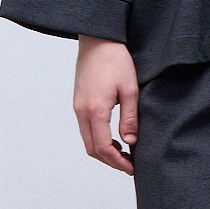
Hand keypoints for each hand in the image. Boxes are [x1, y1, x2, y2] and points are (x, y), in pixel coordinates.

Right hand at [74, 36, 138, 173]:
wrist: (97, 40)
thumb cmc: (115, 60)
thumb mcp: (130, 89)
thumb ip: (130, 117)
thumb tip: (130, 141)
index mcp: (95, 110)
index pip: (103, 148)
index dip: (117, 162)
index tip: (132, 168)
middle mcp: (82, 112)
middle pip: (92, 149)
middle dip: (110, 161)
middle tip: (129, 164)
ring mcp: (77, 108)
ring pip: (87, 140)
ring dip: (103, 151)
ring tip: (123, 153)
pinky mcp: (78, 103)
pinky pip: (85, 129)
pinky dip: (98, 140)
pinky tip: (113, 138)